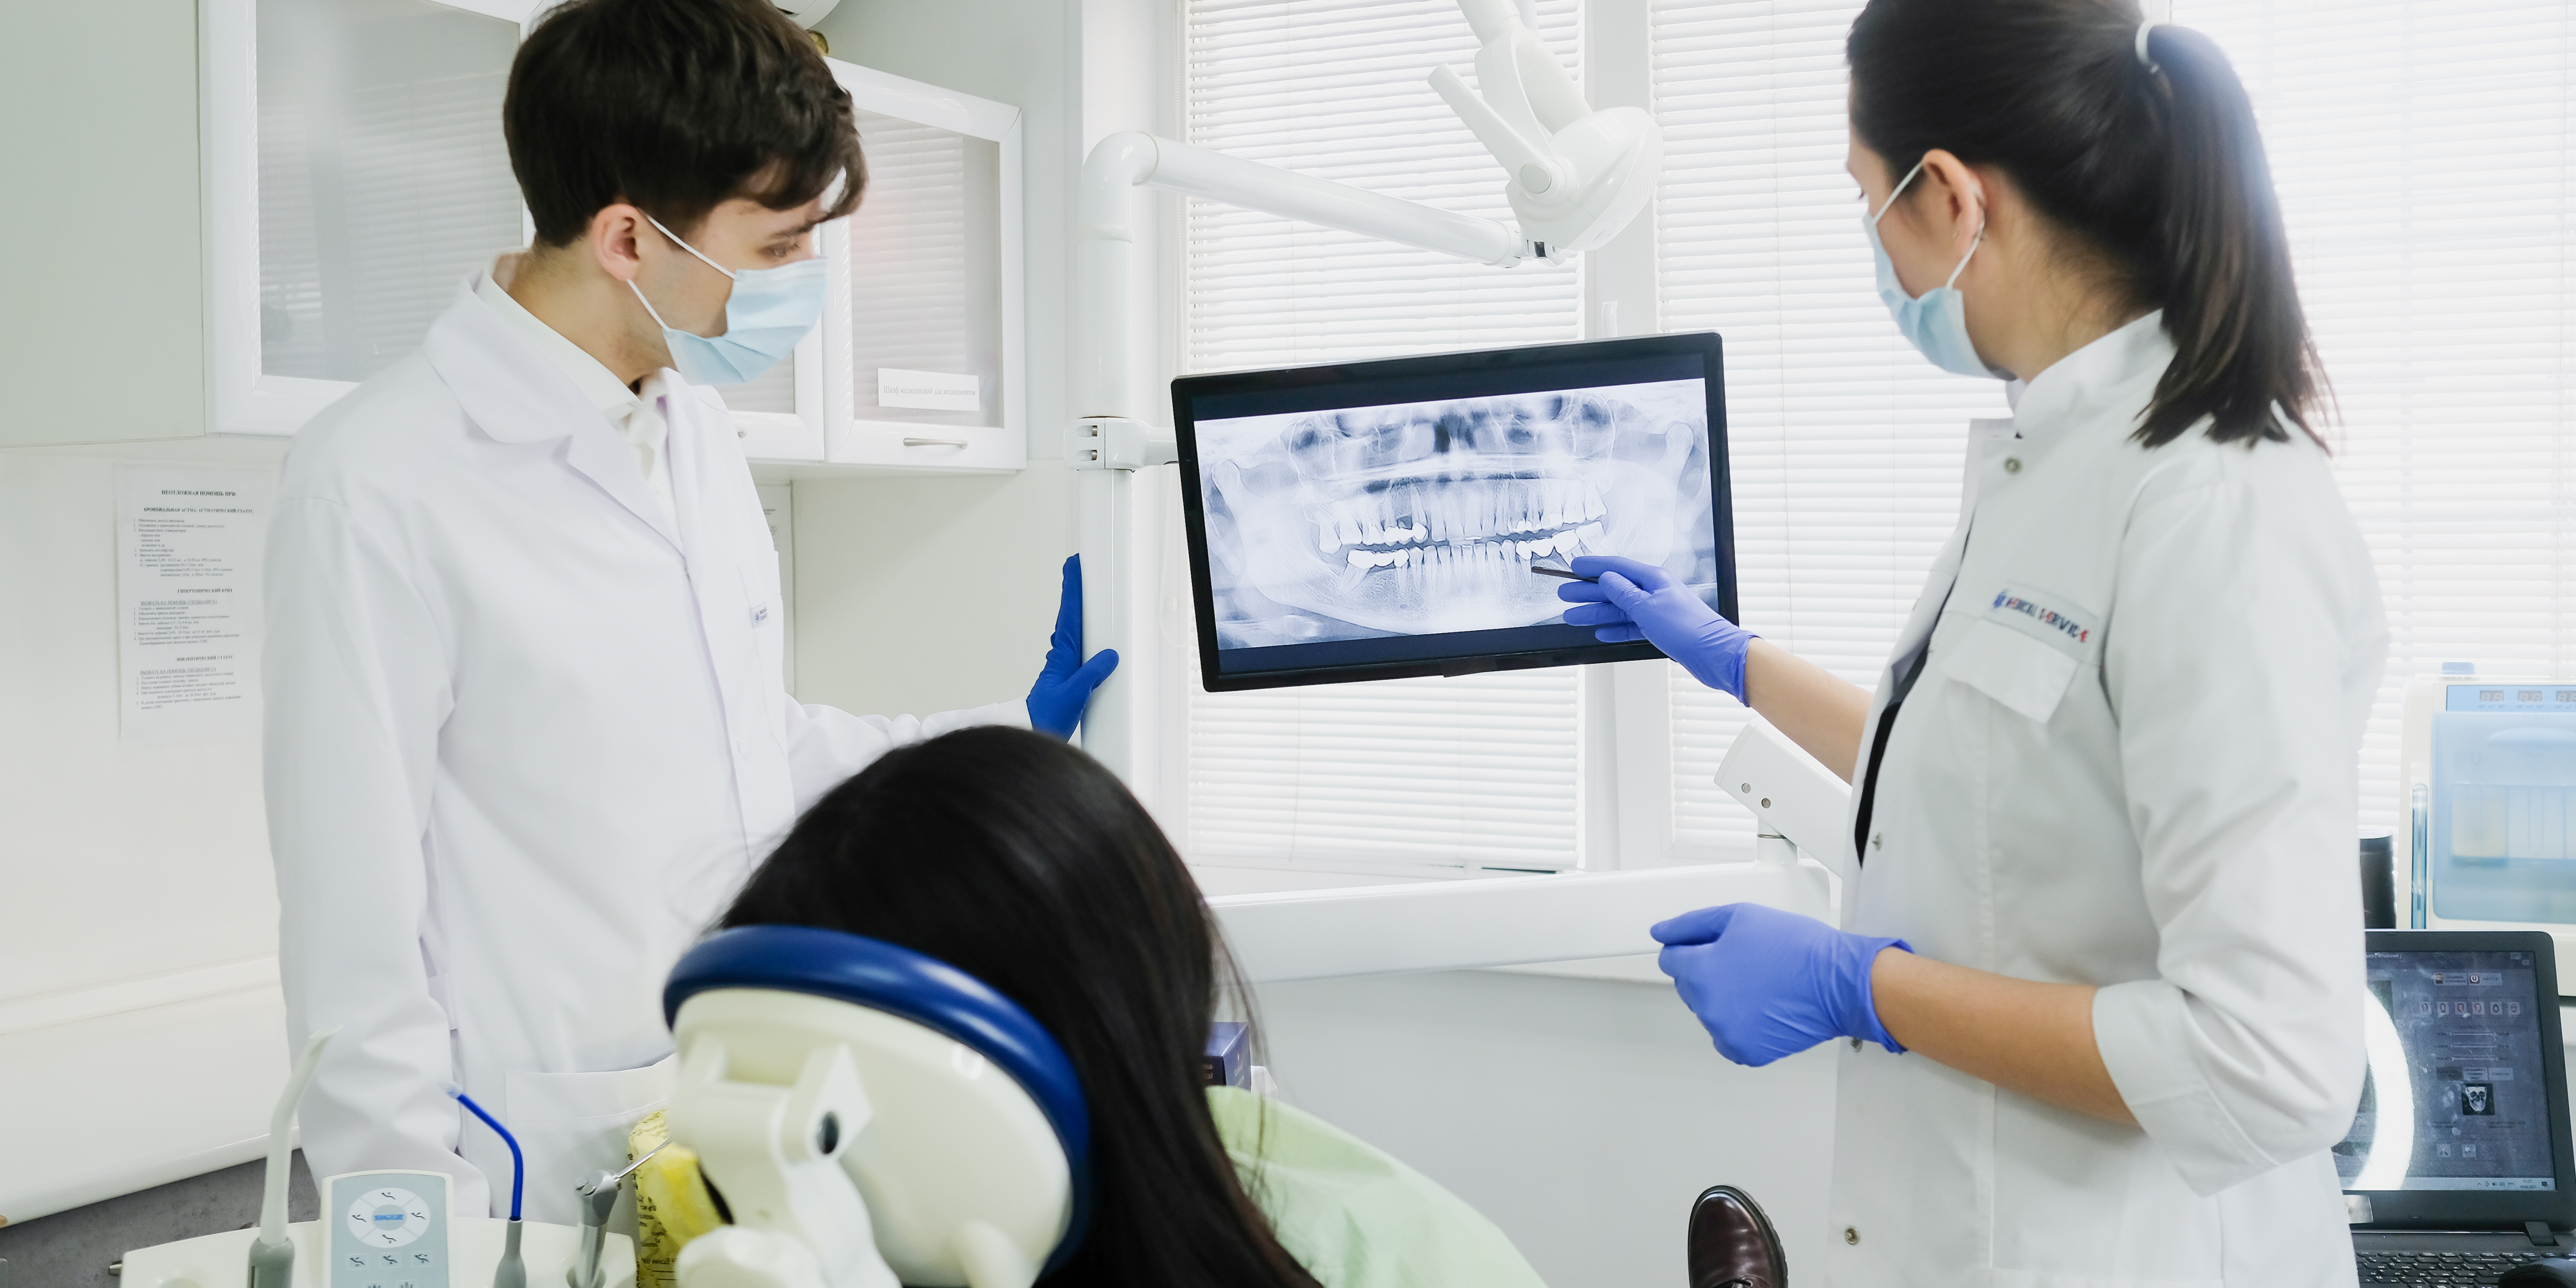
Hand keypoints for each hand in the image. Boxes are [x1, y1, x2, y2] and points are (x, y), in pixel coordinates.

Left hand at [1026, 555, 1118, 738]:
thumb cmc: (1047, 717)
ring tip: (1079, 591)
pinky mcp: (1067, 678)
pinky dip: (1080, 633)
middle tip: (1074, 569)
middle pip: (1068, 616)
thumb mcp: (1075, 694)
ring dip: (1074, 610)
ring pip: (1071, 630)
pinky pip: (1076, 648)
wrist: (1032, 734)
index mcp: (1063, 656)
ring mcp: (1063, 667)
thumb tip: (1109, 656)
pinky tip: (1084, 633)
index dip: (1071, 589)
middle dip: (1072, 592)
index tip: (1072, 567)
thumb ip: (1092, 673)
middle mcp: (1061, 658)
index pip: (1069, 614)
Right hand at [1556, 556, 1753, 698]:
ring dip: (1595, 613)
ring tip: (1572, 616)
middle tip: (1565, 593)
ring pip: (1619, 610)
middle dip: (1587, 592)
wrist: (1715, 655)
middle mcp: (1654, 593)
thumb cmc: (1689, 628)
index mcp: (1653, 579)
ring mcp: (1657, 611)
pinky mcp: (1660, 630)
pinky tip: (1600, 631)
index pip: (1616, 567)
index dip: (1593, 566)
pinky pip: (1631, 627)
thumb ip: (1623, 593)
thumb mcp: (1648, 607)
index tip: (1573, 565)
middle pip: (1614, 589)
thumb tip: (1606, 579)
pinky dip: (1615, 629)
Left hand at [1649, 903, 1909, 1065]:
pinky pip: (1727, 1036)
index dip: (1690, 948)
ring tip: (1761, 982)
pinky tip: (1763, 1006)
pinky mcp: (1746, 1051)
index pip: (1670, 960)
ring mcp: (1726, 1032)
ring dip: (1725, 998)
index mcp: (1700, 972)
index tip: (1710, 948)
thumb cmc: (1797, 949)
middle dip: (1708, 972)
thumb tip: (1661, 932)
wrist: (1838, 982)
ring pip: (1709, 1011)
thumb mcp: (1739, 916)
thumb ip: (1692, 924)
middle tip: (1745, 961)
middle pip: (1689, 986)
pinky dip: (1740, 1023)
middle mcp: (1707, 1007)